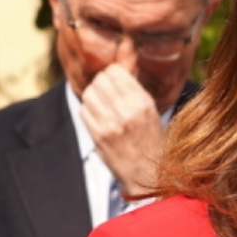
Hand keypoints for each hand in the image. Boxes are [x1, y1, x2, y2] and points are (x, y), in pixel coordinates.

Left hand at [78, 63, 167, 200]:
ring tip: (102, 102)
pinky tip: (98, 115)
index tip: (115, 80)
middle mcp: (126, 112)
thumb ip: (134, 87)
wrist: (148, 175)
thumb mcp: (151, 111)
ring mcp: (110, 125)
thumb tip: (123, 60)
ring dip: (94, 95)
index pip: (115, 72)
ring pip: (89, 94)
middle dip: (102, 82)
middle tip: (107, 91)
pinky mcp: (98, 136)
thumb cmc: (152, 141)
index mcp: (143, 103)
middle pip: (100, 80)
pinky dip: (88, 110)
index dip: (113, 73)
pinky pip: (84, 111)